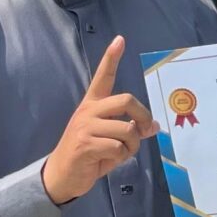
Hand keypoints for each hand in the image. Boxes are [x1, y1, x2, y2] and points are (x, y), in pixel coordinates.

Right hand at [42, 37, 160, 205]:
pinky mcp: (86, 144)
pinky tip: (110, 160)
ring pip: (127, 129)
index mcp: (92, 105)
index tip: (120, 40)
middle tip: (145, 131)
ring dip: (132, 145)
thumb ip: (129, 128)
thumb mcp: (110, 138)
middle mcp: (88, 111)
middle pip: (127, 101)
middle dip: (143, 117)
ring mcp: (85, 127)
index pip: (103, 77)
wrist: (63, 176)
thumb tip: (153, 126)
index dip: (111, 58)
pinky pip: (119, 147)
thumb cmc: (89, 155)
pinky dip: (122, 157)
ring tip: (120, 153)